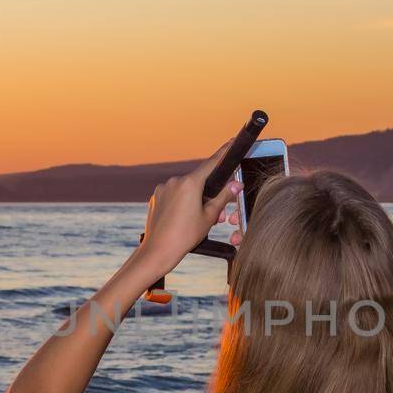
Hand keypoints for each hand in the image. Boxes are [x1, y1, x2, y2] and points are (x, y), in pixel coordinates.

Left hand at [139, 146, 241, 274]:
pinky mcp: (155, 197)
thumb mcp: (209, 217)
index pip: (212, 163)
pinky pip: (173, 196)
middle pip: (199, 181)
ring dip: (194, 199)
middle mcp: (175, 181)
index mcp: (190, 183)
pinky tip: (181, 220)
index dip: (223, 152)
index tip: (231, 141)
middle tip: (216, 214)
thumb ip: (223, 197)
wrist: (158, 251)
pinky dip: (180, 203)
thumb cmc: (186, 236)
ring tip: (196, 221)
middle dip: (208, 193)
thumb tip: (237, 184)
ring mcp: (163, 189)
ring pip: (185, 189)